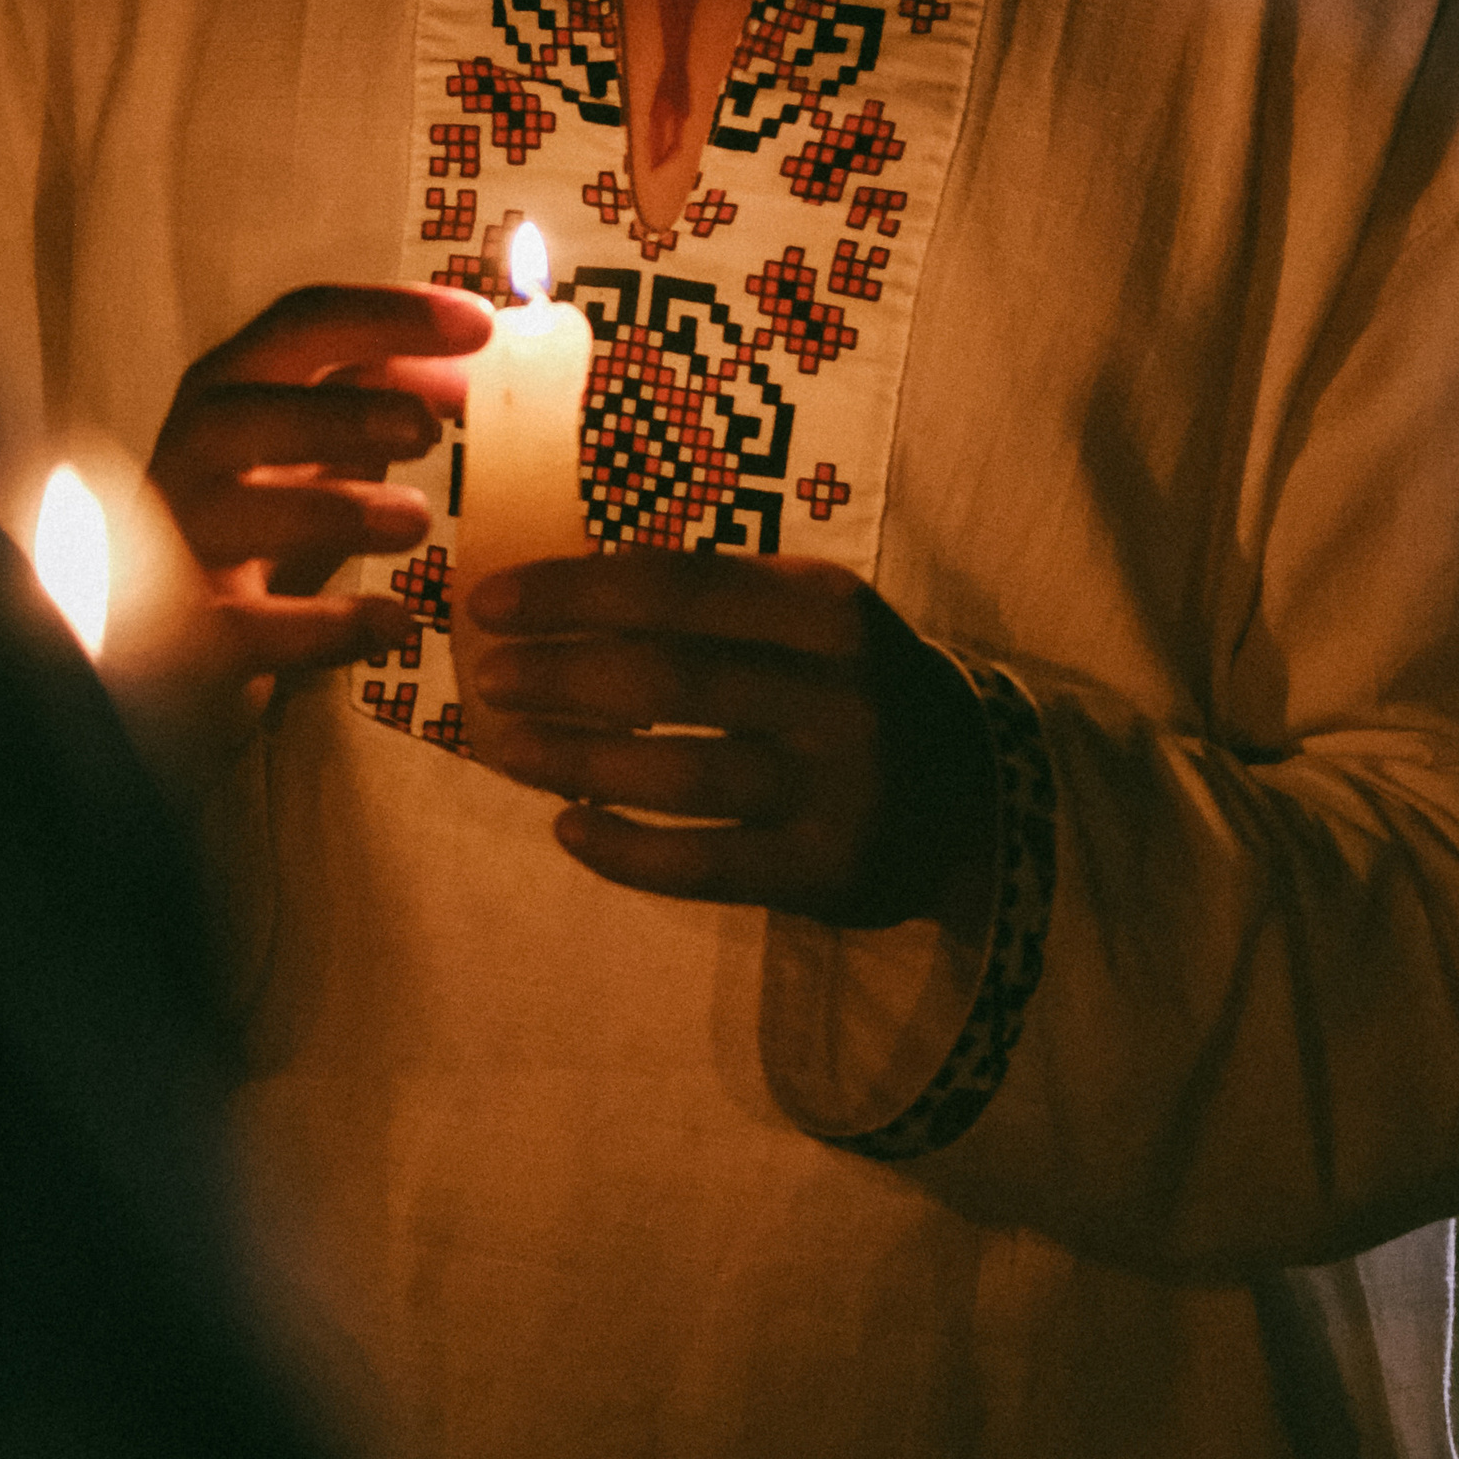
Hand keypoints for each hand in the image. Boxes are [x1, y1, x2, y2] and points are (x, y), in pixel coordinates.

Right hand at [148, 285, 491, 745]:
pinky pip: (252, 628)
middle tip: (428, 430)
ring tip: (418, 521)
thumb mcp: (316, 450)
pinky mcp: (191, 636)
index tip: (481, 325)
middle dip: (342, 412)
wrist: (177, 642)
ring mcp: (182, 545)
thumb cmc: (260, 521)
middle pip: (248, 410)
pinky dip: (329, 625)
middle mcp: (193, 455)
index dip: (390, 315)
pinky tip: (397, 623)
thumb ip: (380, 402)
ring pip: (237, 512)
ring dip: (336, 509)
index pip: (303, 324)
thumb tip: (473, 365)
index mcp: (232, 389)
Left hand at [467, 551, 996, 934]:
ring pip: (682, 773)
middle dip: (561, 675)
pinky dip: (626, 850)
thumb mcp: (806, 615)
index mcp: (823, 608)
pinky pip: (705, 865)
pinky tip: (568, 828)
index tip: (488, 602)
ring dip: (576, 760)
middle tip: (485, 678)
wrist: (972, 789)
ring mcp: (838, 787)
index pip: (677, 587)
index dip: (573, 593)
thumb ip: (709, 600)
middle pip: (672, 678)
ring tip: (504, 750)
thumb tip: (557, 594)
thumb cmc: (849, 683)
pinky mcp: (828, 871)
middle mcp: (838, 692)